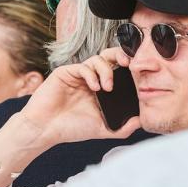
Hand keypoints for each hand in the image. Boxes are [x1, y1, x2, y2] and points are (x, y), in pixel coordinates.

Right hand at [19, 47, 139, 146]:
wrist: (45, 129)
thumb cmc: (70, 129)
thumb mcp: (102, 129)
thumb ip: (123, 127)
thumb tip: (142, 122)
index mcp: (100, 90)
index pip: (118, 71)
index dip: (129, 68)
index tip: (138, 73)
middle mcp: (90, 79)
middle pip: (109, 57)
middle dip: (121, 57)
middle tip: (128, 65)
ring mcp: (78, 76)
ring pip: (97, 59)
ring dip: (106, 70)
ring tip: (107, 88)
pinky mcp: (65, 73)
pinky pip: (82, 66)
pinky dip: (91, 74)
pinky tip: (94, 87)